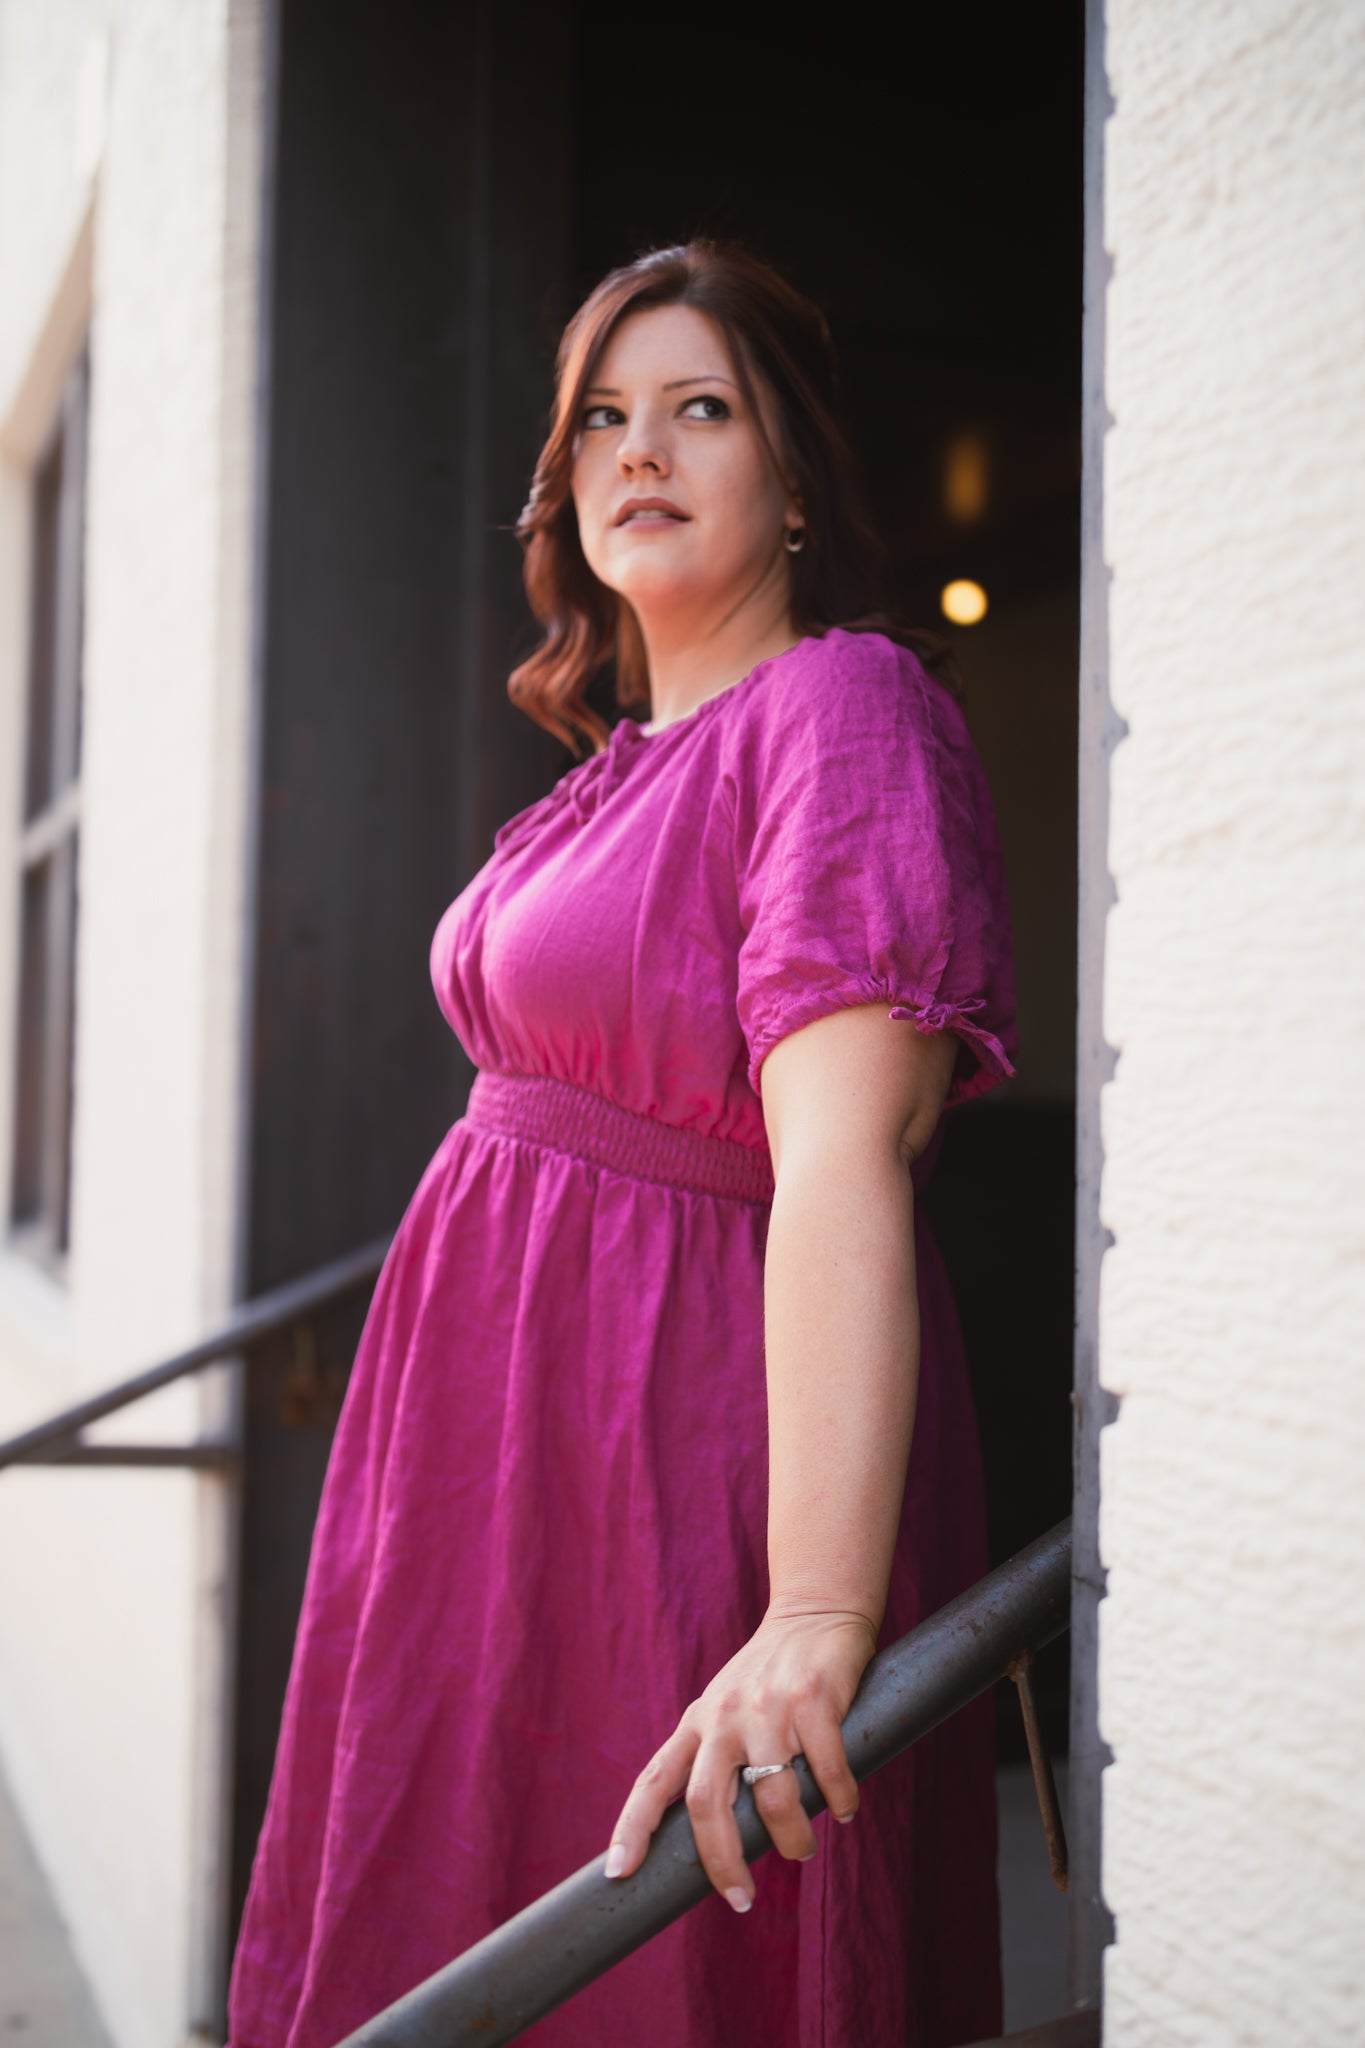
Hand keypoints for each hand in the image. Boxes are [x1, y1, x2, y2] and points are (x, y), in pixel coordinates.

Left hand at [603, 1607, 876, 1911]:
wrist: (815, 1611)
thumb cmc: (768, 1673)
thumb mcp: (725, 1707)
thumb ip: (714, 1757)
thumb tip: (718, 1836)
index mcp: (697, 1722)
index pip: (654, 1780)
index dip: (633, 1828)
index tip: (618, 1873)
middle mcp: (724, 1716)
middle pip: (705, 1804)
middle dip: (721, 1862)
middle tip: (741, 1899)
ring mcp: (768, 1708)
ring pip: (771, 1797)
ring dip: (792, 1838)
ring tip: (803, 1850)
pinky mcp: (813, 1701)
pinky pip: (825, 1771)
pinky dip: (838, 1800)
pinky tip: (843, 1809)